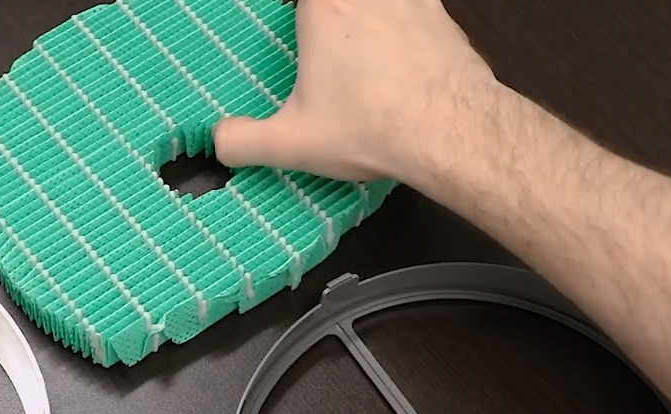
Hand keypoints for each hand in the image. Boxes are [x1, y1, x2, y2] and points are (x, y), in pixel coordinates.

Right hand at [213, 0, 497, 182]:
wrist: (451, 131)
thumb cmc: (371, 127)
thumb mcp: (291, 143)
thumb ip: (244, 141)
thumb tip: (219, 142)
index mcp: (323, 7)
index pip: (305, 0)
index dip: (303, 11)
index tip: (297, 21)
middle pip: (337, 0)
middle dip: (332, 13)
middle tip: (326, 39)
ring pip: (383, 2)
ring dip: (371, 17)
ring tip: (363, 56)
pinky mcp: (443, 17)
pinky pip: (416, 8)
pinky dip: (406, 22)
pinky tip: (401, 56)